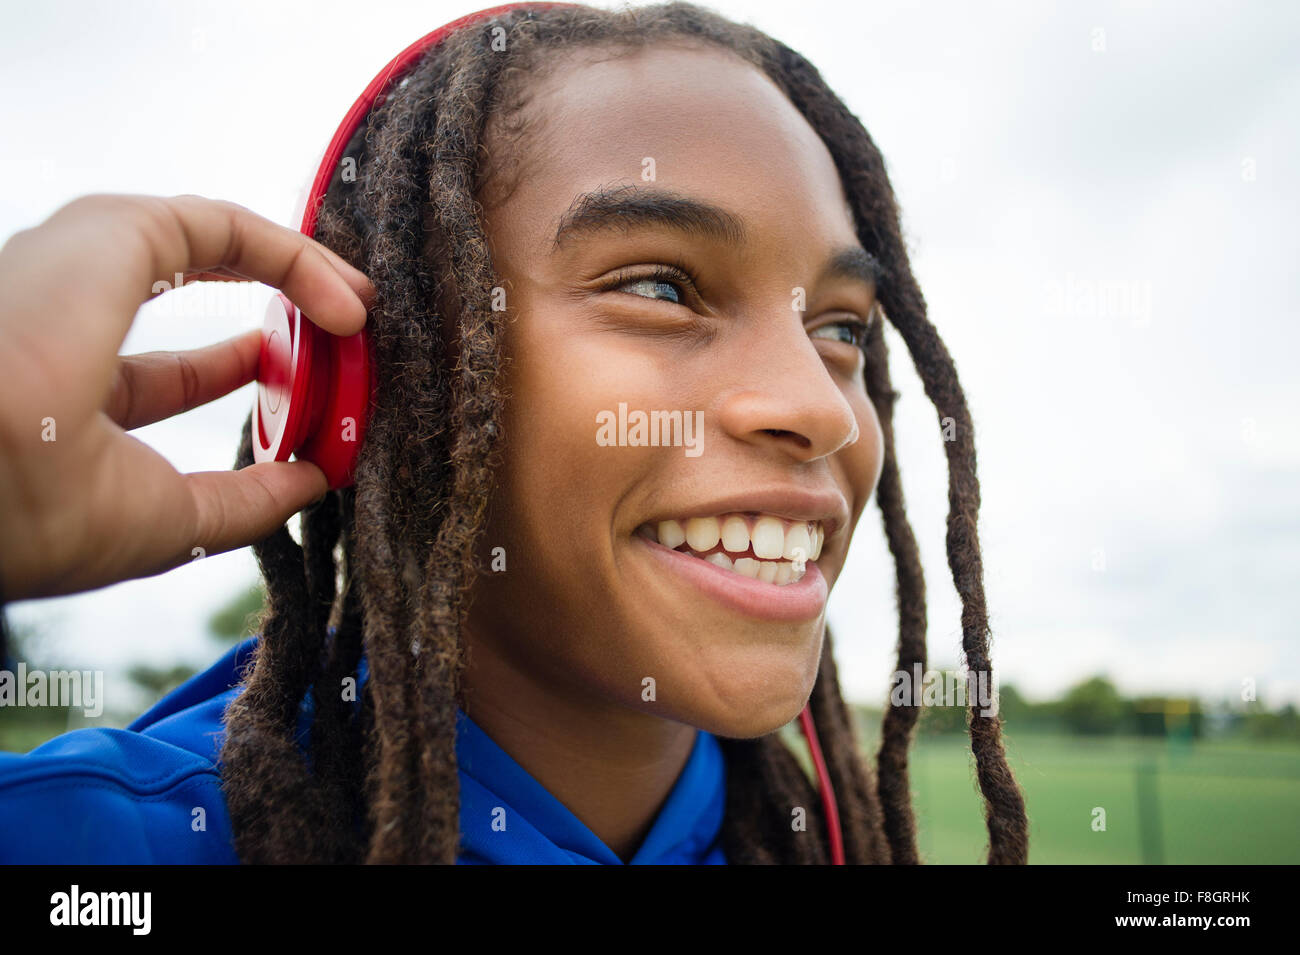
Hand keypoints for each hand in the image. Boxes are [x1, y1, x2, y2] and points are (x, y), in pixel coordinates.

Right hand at [0, 194, 373, 600]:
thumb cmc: (46, 507)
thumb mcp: (168, 519)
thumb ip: (245, 502)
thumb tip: (316, 484)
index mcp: (62, 394)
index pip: (165, 378)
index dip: (239, 381)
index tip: (311, 403)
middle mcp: (66, 318)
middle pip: (192, 306)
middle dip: (275, 325)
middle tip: (347, 347)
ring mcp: (85, 268)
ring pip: (216, 251)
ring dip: (298, 277)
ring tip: (361, 312)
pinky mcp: (120, 229)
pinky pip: (228, 228)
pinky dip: (296, 258)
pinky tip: (349, 301)